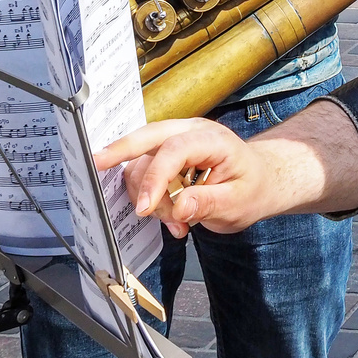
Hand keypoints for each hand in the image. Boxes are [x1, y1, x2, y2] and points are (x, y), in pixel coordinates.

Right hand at [95, 101, 357, 236]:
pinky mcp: (169, 154)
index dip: (155, 178)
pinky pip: (146, 172)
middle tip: (96, 164)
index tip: (144, 210)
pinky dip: (151, 198)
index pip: (175, 149)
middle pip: (149, 136)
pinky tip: (173, 220)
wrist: (261, 180)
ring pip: (142, 161)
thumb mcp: (238, 203)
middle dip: (121, 150)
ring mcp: (178, 141)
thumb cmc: (253, 188)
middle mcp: (192, 132)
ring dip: (148, 196)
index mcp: (213, 140)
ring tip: (176, 224)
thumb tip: (178, 208)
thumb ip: (208, 204)